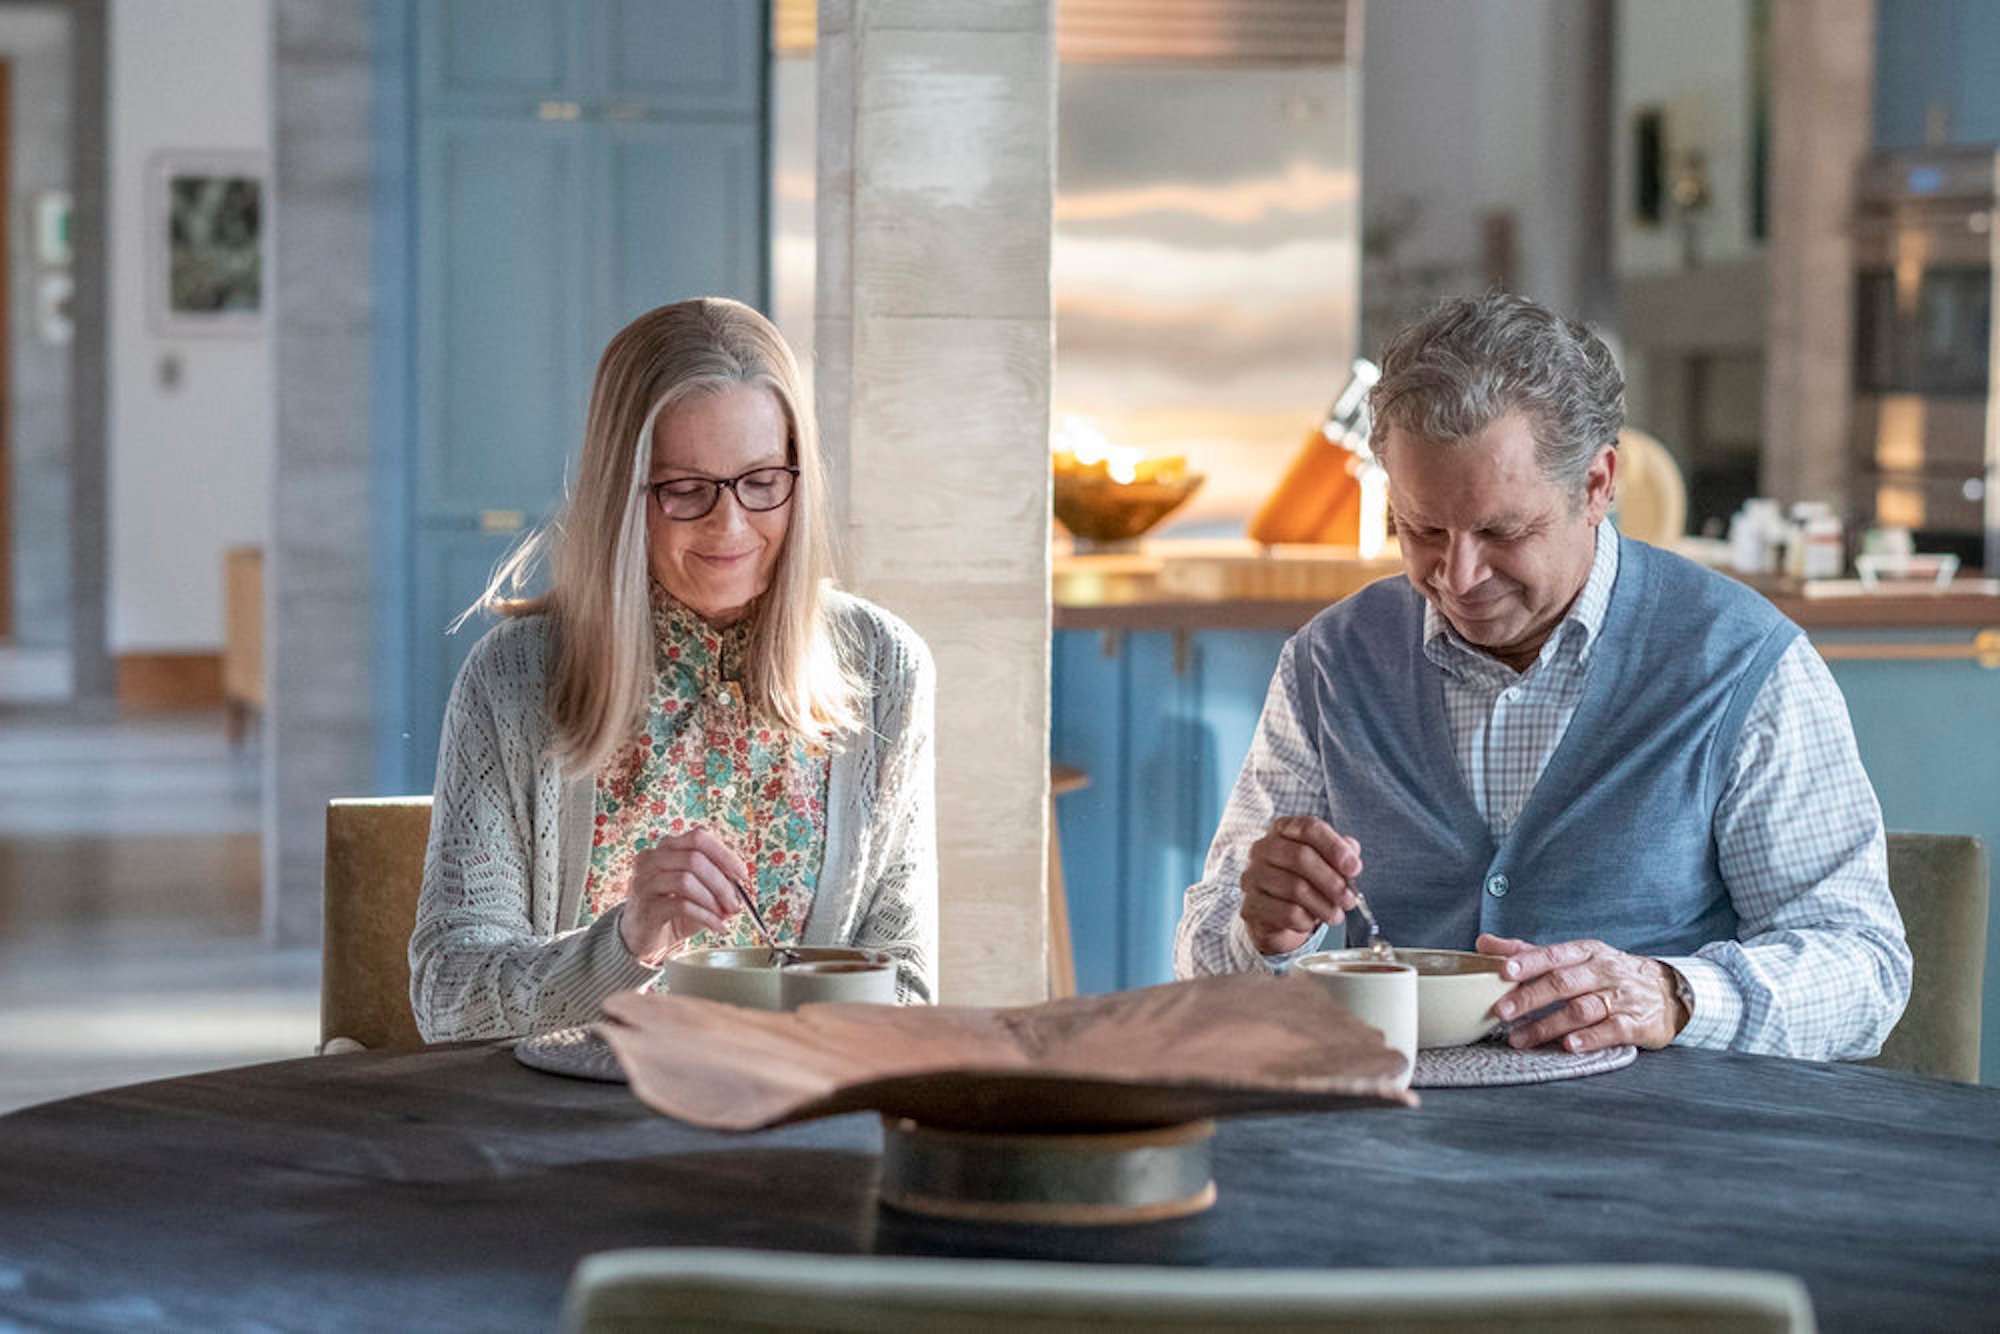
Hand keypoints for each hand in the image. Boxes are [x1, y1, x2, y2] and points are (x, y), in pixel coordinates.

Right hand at [617, 828, 750, 966]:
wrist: (641, 936)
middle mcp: (651, 858)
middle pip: (694, 859)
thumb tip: (741, 891)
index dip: (724, 854)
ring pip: (686, 880)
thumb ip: (718, 884)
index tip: (742, 874)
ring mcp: (644, 881)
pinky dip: (706, 916)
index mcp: (666, 847)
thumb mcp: (698, 892)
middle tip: (736, 904)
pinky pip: (681, 905)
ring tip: (726, 915)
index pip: (698, 837)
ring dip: (714, 900)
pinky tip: (717, 926)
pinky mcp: (645, 905)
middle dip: (722, 883)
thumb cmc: (673, 908)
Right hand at [1238, 816, 1363, 955]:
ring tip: (1336, 915)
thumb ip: (1341, 855)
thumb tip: (1352, 861)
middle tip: (1349, 900)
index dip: (1335, 848)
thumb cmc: (1304, 882)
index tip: (1354, 868)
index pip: (1309, 828)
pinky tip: (1310, 922)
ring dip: (1323, 906)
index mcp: (1283, 830)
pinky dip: (1305, 921)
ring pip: (1295, 887)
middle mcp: (1263, 848)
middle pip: (1301, 857)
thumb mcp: (1326, 864)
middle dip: (1332, 882)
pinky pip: (1285, 912)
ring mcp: (1252, 876)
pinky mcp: (1250, 904)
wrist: (1275, 916)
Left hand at [1478, 933, 1690, 1052]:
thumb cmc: (1608, 974)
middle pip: (1563, 982)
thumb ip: (1529, 952)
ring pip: (1582, 1009)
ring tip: (1521, 1038)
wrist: (1668, 992)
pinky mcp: (1636, 1023)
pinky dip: (1590, 1038)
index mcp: (1585, 953)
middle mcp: (1603, 972)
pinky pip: (1612, 1030)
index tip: (1503, 971)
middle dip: (1530, 997)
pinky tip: (1569, 1045)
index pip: (1553, 955)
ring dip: (1549, 1025)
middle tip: (1501, 1011)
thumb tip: (1483, 943)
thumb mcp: (1574, 957)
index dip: (1528, 962)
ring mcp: (1621, 998)